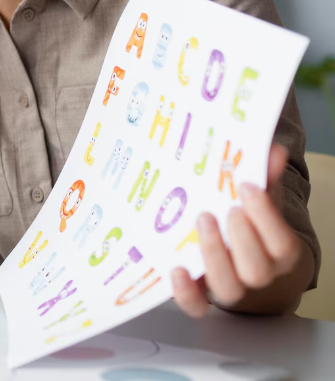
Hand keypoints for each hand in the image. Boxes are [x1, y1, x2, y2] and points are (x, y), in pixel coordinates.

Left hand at [172, 144, 305, 315]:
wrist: (250, 269)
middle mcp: (258, 276)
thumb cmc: (254, 231)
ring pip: (228, 287)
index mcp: (280, 253)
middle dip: (241, 236)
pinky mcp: (203, 296)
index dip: (265, 216)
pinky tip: (176, 269)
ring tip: (202, 220)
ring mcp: (230, 288)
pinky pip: (197, 306)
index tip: (247, 187)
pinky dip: (186, 293)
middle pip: (256, 269)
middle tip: (225, 207)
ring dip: (214, 255)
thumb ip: (265, 179)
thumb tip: (273, 151)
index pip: (281, 242)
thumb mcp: (262, 205)